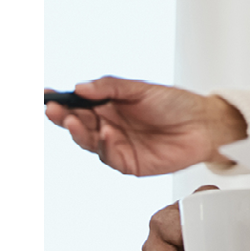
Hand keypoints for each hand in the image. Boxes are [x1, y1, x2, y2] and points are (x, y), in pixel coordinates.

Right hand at [45, 78, 245, 175]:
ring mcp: (117, 145)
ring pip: (88, 141)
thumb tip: (80, 87)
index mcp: (111, 105)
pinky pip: (108, 156)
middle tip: (53, 109)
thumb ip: (111, 87)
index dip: (61, 101)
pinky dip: (104, 145)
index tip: (45, 95)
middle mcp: (110, 125)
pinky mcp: (128, 162)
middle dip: (63, 116)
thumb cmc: (177, 104)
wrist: (205, 125)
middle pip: (78, 123)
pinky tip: (105, 133)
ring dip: (78, 131)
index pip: (79, 103)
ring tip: (73, 120)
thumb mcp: (142, 89)